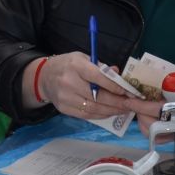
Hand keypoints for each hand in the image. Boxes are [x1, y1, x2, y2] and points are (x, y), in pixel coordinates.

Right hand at [34, 53, 162, 123]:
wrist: (44, 77)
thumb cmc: (67, 65)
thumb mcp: (83, 58)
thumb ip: (101, 67)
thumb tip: (119, 75)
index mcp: (76, 66)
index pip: (98, 77)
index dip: (114, 86)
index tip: (128, 91)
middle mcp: (69, 82)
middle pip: (98, 96)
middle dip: (117, 102)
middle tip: (130, 103)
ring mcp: (65, 98)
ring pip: (94, 109)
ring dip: (111, 111)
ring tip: (123, 110)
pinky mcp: (64, 109)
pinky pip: (87, 115)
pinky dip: (101, 115)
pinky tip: (110, 112)